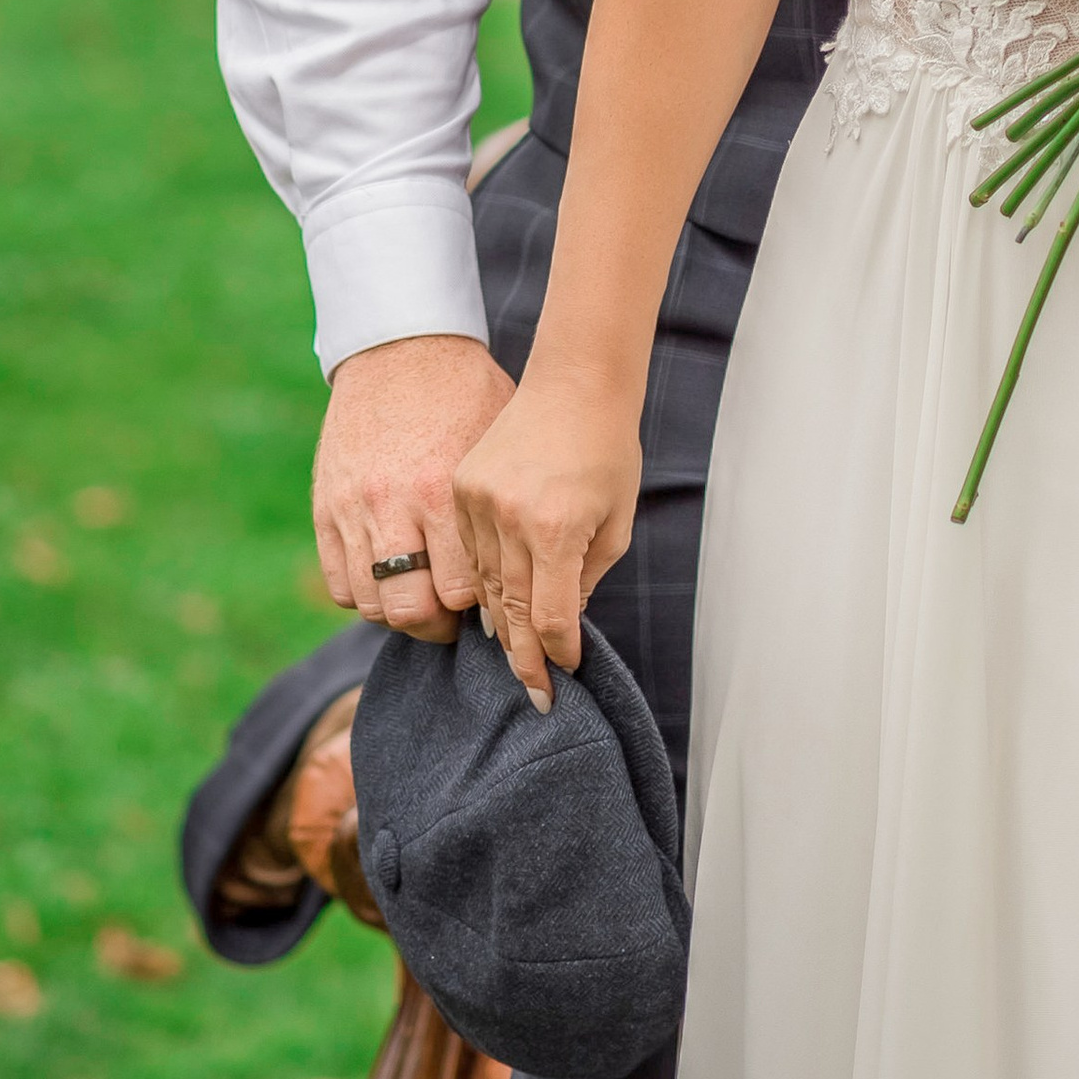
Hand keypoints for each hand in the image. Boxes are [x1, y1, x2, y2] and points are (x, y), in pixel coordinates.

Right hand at [313, 333, 513, 638]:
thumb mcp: (501, 441)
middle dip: (439, 626)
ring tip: (424, 598)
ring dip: (401, 612)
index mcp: (444, 489)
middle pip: (412, 610)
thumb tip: (531, 569)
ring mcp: (353, 508)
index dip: (482, 606)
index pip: (462, 591)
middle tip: (456, 619)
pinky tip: (391, 578)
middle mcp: (394, 504)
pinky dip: (365, 594)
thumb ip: (504, 506)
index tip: (493, 600)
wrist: (403, 347)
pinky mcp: (326, 506)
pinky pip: (340, 583)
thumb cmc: (468, 394)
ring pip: (371, 604)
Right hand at [452, 378, 642, 711]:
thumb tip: (562, 622)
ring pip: (484, 585)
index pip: (551, 616)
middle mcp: (510, 517)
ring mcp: (479, 500)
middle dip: (525, 658)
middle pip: (512, 610)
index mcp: (556, 527)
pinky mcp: (462, 486)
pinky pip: (468, 551)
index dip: (558, 654)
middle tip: (534, 696)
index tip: (565, 677)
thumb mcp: (617, 520)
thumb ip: (588, 576)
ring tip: (516, 658)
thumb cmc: (608, 449)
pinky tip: (495, 604)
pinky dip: (482, 580)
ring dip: (501, 624)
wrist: (576, 382)